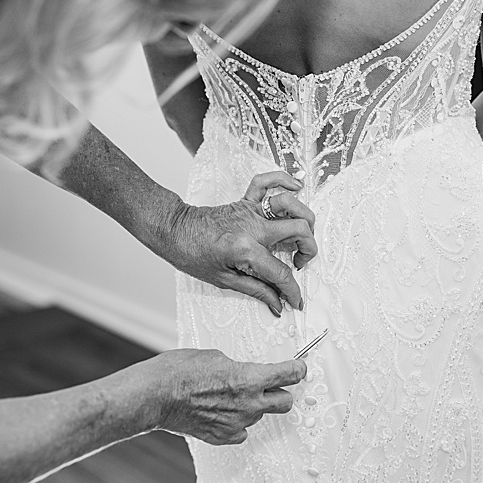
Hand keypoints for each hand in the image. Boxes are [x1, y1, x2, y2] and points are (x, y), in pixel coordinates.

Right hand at [154, 349, 306, 444]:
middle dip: (282, 392)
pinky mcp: (223, 437)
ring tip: (229, 396)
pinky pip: (241, 430)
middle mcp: (249, 404)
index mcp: (250, 378)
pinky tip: (221, 411)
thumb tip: (246, 373)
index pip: (290, 375)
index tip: (299, 368)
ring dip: (253, 406)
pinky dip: (236, 422)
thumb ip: (239, 368)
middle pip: (285, 402)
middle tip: (272, 385)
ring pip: (259, 415)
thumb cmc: (181, 371)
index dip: (297, 369)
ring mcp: (237, 423)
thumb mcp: (217, 357)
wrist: (156, 395)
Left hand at [163, 171, 316, 315]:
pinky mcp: (245, 201)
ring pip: (291, 204)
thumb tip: (276, 303)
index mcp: (246, 250)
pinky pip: (266, 182)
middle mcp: (253, 227)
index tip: (295, 300)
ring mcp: (250, 211)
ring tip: (302, 234)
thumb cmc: (191, 254)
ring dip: (304, 218)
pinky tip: (296, 187)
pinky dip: (283, 180)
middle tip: (299, 263)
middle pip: (298, 231)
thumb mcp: (224, 280)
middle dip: (308, 251)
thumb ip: (256, 290)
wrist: (173, 230)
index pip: (281, 273)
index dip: (292, 291)